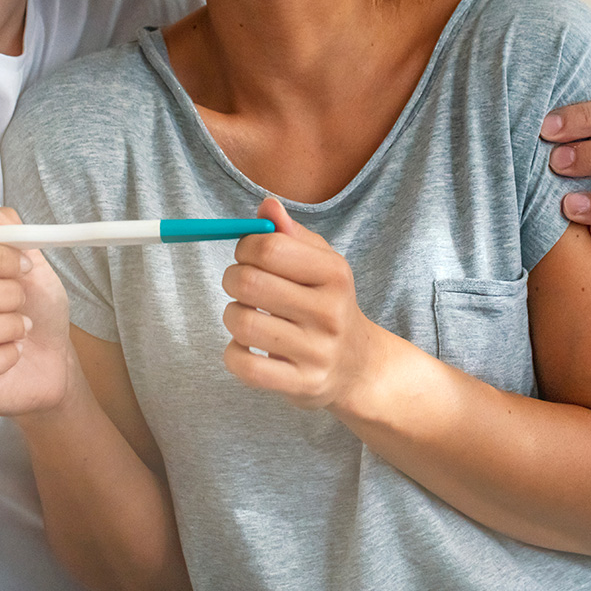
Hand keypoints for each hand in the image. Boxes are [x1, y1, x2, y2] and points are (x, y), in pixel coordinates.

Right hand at [0, 207, 73, 416]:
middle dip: (6, 296)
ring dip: (7, 327)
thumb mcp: (31, 267)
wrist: (53, 362)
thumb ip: (9, 234)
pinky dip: (4, 357)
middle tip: (23, 304)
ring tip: (20, 330)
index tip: (25, 267)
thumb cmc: (35, 313)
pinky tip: (13, 354)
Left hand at [220, 199, 384, 410]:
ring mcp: (317, 352)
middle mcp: (330, 312)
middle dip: (232, 279)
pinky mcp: (301, 384)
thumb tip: (267, 206)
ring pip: (242, 323)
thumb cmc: (328, 304)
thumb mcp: (320, 263)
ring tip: (246, 316)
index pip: (269, 248)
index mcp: (335, 274)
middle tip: (240, 284)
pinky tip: (246, 346)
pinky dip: (233, 353)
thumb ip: (290, 234)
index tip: (248, 255)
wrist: (358, 366)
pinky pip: (245, 365)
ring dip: (232, 315)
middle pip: (250, 283)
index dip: (245, 247)